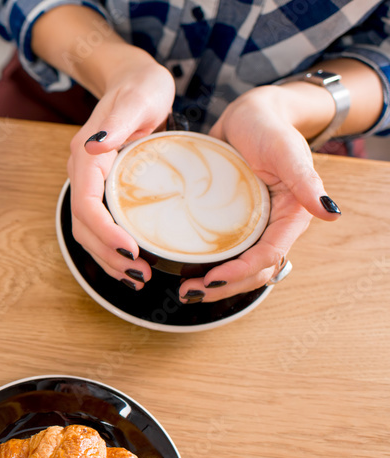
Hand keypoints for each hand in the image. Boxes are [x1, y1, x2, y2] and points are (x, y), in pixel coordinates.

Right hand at [67, 60, 175, 289]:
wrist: (134, 81)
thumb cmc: (141, 87)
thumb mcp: (137, 99)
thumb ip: (118, 123)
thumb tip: (98, 147)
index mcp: (87, 156)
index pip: (86, 203)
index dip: (104, 231)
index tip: (131, 248)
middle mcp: (83, 172)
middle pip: (83, 225)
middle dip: (107, 254)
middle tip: (140, 274)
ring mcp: (90, 183)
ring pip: (88, 231)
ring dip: (108, 258)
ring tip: (137, 277)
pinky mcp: (103, 189)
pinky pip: (99, 224)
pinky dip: (111, 247)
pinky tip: (131, 261)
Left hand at [186, 86, 341, 302]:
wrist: (247, 114)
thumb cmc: (269, 127)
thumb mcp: (286, 150)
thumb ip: (305, 181)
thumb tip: (330, 213)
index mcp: (290, 215)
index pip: (268, 256)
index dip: (242, 272)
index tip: (212, 278)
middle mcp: (270, 226)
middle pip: (252, 272)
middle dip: (223, 288)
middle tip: (188, 292)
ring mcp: (248, 226)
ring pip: (235, 267)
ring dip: (212, 284)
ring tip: (184, 290)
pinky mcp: (226, 222)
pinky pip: (218, 250)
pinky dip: (202, 264)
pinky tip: (179, 268)